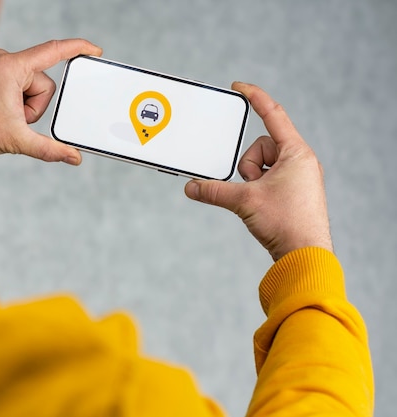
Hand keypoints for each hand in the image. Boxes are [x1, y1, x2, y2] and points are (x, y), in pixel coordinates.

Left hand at [0, 39, 102, 164]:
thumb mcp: (15, 140)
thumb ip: (49, 149)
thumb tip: (73, 157)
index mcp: (12, 67)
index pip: (54, 51)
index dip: (78, 49)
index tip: (94, 51)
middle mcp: (4, 60)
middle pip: (41, 84)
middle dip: (34, 108)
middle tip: (14, 121)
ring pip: (29, 88)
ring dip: (23, 108)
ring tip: (2, 118)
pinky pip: (16, 87)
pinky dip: (14, 104)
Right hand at [184, 82, 332, 260]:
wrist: (304, 255)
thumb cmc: (286, 223)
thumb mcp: (244, 201)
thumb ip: (213, 191)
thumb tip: (190, 188)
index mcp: (296, 152)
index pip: (273, 114)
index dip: (254, 97)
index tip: (239, 87)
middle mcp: (300, 161)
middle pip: (260, 147)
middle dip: (248, 167)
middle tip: (254, 187)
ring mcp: (298, 176)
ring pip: (261, 165)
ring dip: (253, 181)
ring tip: (262, 201)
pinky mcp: (293, 191)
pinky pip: (268, 179)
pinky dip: (258, 189)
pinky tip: (264, 207)